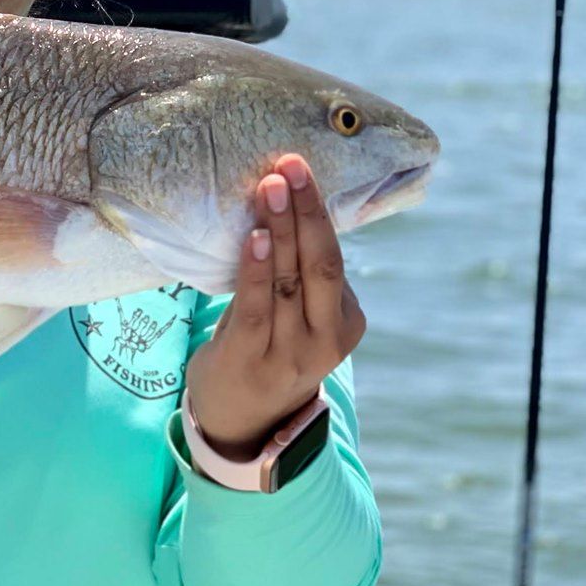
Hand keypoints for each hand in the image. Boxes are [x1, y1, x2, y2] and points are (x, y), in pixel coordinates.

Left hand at [183, 153, 366, 460]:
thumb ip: (297, 273)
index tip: (299, 168)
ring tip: (270, 188)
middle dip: (306, 211)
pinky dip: (256, 271)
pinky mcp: (252, 362)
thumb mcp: (295, 314)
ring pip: (290, 282)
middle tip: (291, 166)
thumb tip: (284, 201)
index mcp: (346, 323)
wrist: (238, 419)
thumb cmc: (266, 348)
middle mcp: (326, 340)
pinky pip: (257, 308)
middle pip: (321, 264)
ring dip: (280, 231)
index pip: (333, 259)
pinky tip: (253, 237)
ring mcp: (291, 355)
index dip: (316, 212)